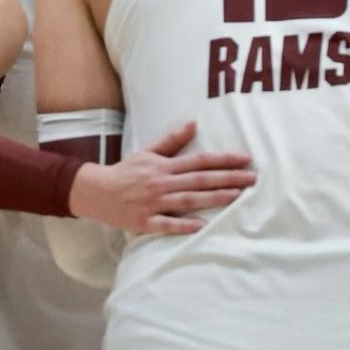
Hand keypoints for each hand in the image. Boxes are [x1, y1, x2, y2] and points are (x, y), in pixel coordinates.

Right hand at [68, 121, 254, 233]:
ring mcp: (154, 203)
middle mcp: (162, 182)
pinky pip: (166, 224)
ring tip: (236, 196)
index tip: (245, 159)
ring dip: (213, 198)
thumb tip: (194, 123)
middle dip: (228, 178)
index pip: (199, 161)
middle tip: (252, 179)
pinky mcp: (145, 221)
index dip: (223, 160)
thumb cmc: (126, 171)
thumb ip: (172, 140)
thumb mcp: (148, 151)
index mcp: (164, 166)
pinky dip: (183, 224)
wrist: (97, 191)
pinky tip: (202, 225)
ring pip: (188, 200)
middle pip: (200, 180)